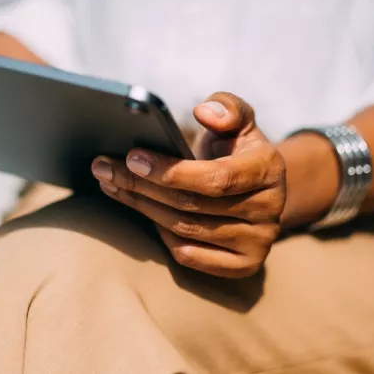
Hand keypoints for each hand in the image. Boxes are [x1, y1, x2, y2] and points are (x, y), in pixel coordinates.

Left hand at [91, 92, 286, 277]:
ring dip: (142, 207)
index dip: (171, 171)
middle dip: (142, 186)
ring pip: (185, 229)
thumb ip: (227, 107)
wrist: (257, 189)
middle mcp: (270, 210)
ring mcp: (259, 243)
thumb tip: (205, 112)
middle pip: (192, 205)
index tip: (131, 157)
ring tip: (112, 184)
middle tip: (103, 168)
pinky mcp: (244, 265)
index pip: (216, 178)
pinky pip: (189, 255)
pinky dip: (161, 234)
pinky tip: (142, 210)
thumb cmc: (237, 149)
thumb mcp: (238, 120)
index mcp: (269, 169)